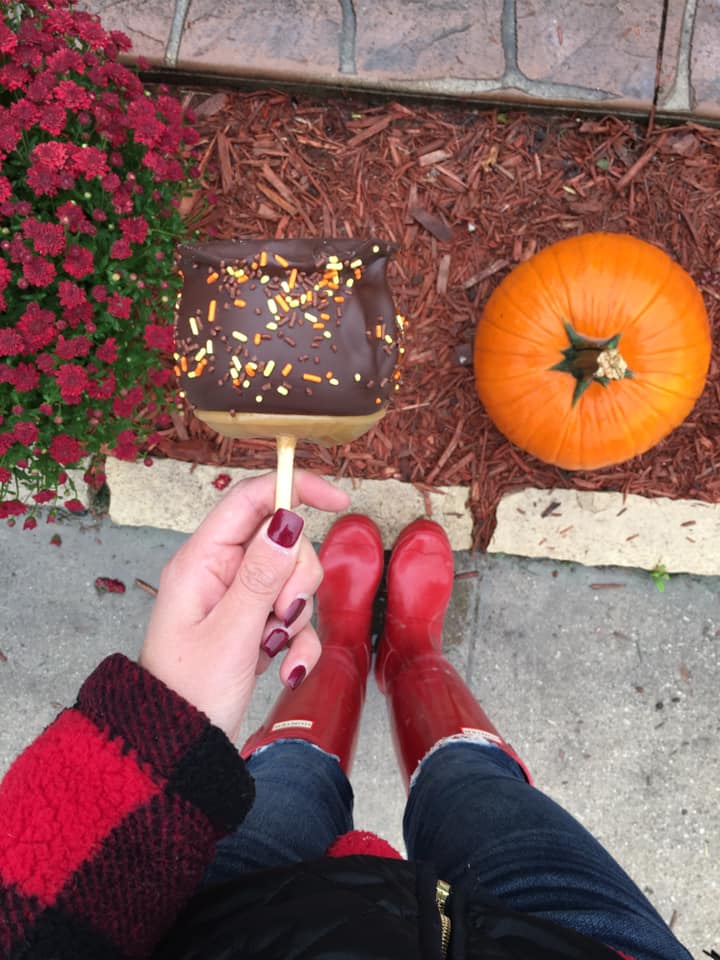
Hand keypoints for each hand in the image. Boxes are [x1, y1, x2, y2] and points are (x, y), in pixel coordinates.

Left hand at [139, 471, 349, 739]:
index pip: (250, 500)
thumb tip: (289, 519)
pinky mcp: (255, 624)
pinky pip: (294, 615)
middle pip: (283, 541)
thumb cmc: (189, 693)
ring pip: (294, 580)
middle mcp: (221, 572)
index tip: (339, 499)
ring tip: (272, 648)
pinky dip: (298, 641)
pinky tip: (286, 668)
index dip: (294, 488)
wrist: (180, 747)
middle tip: (280, 615)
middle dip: (296, 579)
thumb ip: (262, 574)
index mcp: (202, 561)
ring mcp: (239, 598)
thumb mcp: (231, 633)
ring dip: (296, 617)